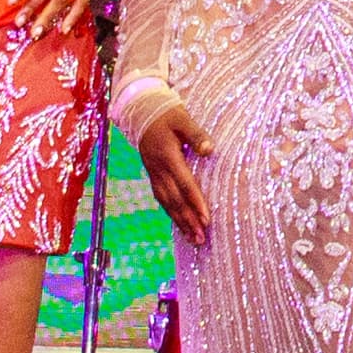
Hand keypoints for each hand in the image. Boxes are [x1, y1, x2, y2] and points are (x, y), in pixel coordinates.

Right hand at [132, 96, 212, 240]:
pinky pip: (162, 199)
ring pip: (168, 203)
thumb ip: (196, 135)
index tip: (207, 219)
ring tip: (194, 239)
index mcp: (168, 157)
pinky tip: (180, 224)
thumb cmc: (167, 114)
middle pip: (176, 200)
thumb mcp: (183, 119)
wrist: (142, 113)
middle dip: (189, 221)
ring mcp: (154, 174)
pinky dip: (171, 214)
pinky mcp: (153, 176)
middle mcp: (159, 170)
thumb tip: (210, 150)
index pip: (185, 185)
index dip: (196, 203)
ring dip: (181, 222)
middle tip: (201, 239)